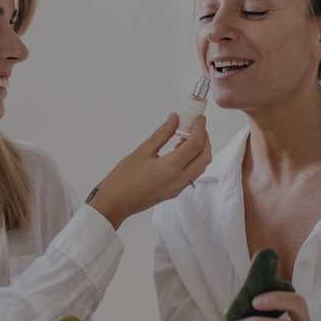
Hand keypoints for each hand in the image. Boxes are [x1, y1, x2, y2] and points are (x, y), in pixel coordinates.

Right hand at [89, 114, 211, 228]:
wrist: (115, 203)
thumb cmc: (123, 180)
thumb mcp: (142, 151)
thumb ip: (162, 134)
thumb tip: (174, 119)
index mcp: (169, 169)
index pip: (194, 145)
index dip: (199, 128)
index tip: (199, 118)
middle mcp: (178, 181)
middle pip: (204, 157)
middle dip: (204, 139)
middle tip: (196, 126)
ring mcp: (178, 188)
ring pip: (200, 167)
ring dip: (199, 150)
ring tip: (185, 137)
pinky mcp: (175, 191)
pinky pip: (192, 174)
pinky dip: (192, 160)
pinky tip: (179, 151)